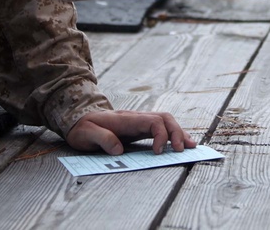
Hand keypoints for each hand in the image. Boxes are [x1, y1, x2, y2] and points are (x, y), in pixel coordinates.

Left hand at [66, 109, 197, 155]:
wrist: (78, 119)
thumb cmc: (82, 128)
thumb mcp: (86, 134)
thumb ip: (101, 139)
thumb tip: (119, 149)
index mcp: (125, 119)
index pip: (152, 121)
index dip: (161, 135)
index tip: (159, 153)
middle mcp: (135, 117)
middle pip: (164, 118)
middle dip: (177, 132)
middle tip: (183, 150)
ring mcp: (139, 121)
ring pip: (165, 121)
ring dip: (179, 132)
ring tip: (191, 146)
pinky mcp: (139, 128)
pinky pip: (160, 127)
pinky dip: (172, 134)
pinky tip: (179, 144)